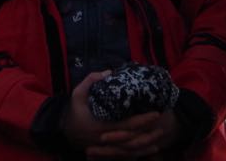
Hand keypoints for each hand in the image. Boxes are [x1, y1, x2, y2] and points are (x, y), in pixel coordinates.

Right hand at [61, 72, 182, 158]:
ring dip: (146, 145)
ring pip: (130, 151)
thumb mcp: (78, 93)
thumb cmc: (73, 111)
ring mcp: (107, 148)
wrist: (63, 130)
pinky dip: (138, 153)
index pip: (126, 125)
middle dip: (148, 133)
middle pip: (132, 140)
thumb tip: (109, 71)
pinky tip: (149, 149)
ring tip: (160, 137)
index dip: (142, 121)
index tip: (155, 114)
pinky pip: (125, 156)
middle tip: (162, 124)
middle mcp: (106, 140)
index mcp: (101, 126)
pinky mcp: (107, 152)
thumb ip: (91, 80)